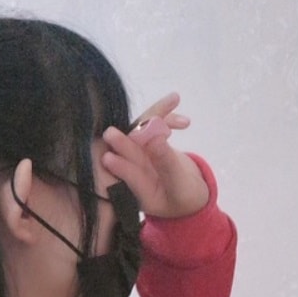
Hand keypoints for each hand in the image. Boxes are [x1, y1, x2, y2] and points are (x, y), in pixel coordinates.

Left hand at [100, 92, 209, 218]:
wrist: (189, 194)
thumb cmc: (185, 196)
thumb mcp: (179, 184)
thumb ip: (167, 164)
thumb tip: (156, 138)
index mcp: (140, 191)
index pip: (128, 177)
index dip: (120, 167)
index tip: (108, 158)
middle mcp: (136, 172)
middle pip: (130, 153)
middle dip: (123, 141)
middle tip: (110, 133)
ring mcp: (141, 156)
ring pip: (144, 133)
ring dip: (156, 116)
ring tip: (173, 99)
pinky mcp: (148, 144)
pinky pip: (155, 127)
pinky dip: (168, 119)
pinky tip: (184, 121)